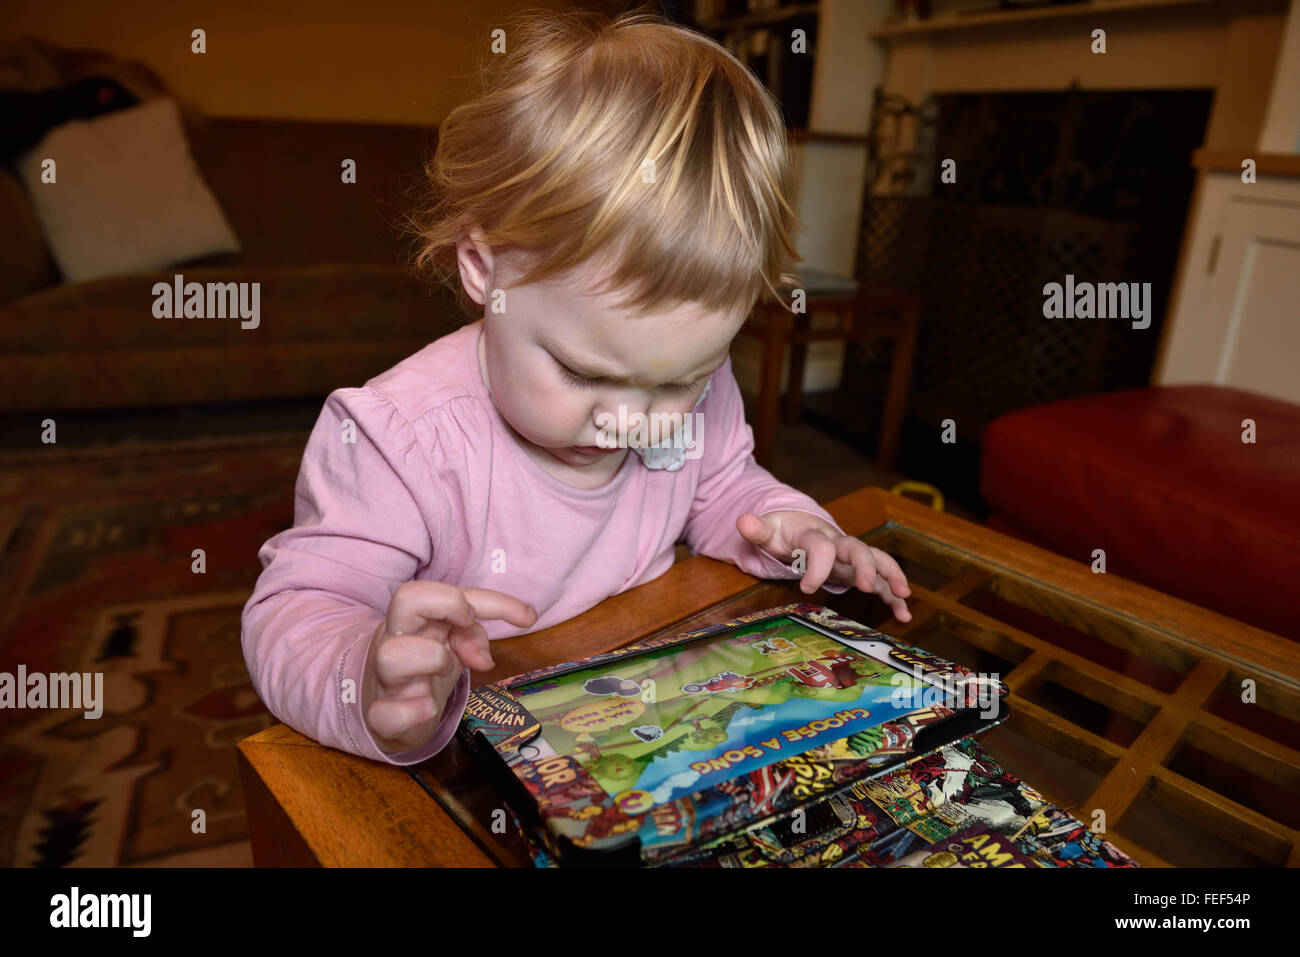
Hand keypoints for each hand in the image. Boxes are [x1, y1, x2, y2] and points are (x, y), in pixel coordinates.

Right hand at [362, 582, 537, 752]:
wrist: (387, 715)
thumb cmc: (425, 670)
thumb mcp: (454, 645)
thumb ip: (472, 637)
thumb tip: (484, 657)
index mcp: (416, 618)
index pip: (446, 589)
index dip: (491, 599)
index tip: (526, 617)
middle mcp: (396, 640)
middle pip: (406, 597)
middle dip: (449, 605)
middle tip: (468, 626)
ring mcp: (385, 679)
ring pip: (392, 655)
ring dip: (433, 659)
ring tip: (447, 671)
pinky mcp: (381, 717)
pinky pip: (385, 713)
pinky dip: (412, 712)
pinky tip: (429, 709)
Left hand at [737, 511, 911, 622]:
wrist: (801, 526)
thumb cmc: (784, 533)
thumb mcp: (768, 531)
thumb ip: (757, 530)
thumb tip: (742, 521)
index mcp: (814, 536)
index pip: (820, 547)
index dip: (817, 566)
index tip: (806, 587)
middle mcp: (839, 544)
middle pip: (858, 549)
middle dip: (864, 565)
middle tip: (865, 587)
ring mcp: (851, 558)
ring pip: (878, 561)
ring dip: (891, 577)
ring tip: (903, 597)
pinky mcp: (858, 571)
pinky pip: (881, 581)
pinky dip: (893, 596)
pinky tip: (904, 616)